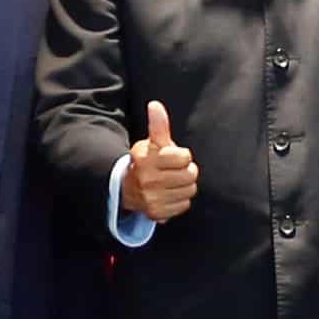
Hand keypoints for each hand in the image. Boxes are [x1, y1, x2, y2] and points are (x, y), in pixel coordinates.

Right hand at [120, 102, 201, 226]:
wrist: (127, 188)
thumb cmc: (146, 161)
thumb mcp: (151, 143)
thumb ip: (158, 124)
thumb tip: (155, 104)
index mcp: (147, 159)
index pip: (184, 157)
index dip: (182, 156)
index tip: (173, 157)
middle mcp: (147, 179)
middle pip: (190, 174)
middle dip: (186, 171)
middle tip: (175, 171)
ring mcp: (151, 198)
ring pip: (190, 190)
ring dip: (185, 186)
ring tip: (173, 182)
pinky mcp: (156, 213)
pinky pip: (184, 204)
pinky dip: (180, 200)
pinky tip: (169, 194)